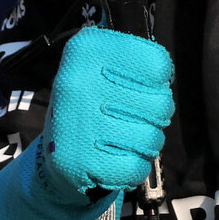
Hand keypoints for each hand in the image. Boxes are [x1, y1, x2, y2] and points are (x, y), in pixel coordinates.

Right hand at [46, 26, 174, 192]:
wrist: (53, 151)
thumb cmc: (92, 103)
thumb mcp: (103, 69)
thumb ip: (136, 63)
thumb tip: (165, 72)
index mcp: (87, 50)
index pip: (156, 62)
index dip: (157, 80)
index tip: (142, 87)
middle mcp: (79, 83)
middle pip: (161, 103)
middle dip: (156, 116)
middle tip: (134, 118)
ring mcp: (80, 124)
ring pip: (151, 139)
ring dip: (146, 145)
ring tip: (125, 139)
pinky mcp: (81, 164)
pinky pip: (136, 168)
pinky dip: (133, 168)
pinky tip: (116, 159)